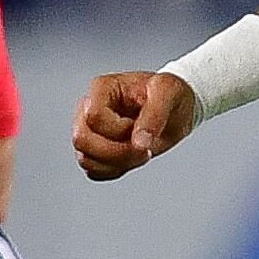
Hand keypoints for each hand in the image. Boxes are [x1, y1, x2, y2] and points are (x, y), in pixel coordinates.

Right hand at [73, 70, 201, 181]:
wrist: (176, 108)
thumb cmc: (171, 94)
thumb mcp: (169, 93)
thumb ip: (154, 115)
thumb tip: (139, 143)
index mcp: (102, 88)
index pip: (94, 117)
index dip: (119, 130)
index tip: (142, 128)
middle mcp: (89, 108)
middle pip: (82, 140)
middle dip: (117, 152)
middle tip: (145, 149)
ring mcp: (89, 131)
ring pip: (85, 159)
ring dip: (117, 163)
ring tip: (141, 152)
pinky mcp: (94, 151)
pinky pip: (94, 170)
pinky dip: (115, 170)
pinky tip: (133, 158)